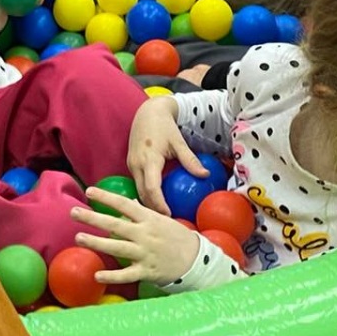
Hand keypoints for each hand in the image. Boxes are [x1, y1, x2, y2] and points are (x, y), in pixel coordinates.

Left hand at [72, 188, 199, 285]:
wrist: (196, 260)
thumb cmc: (176, 237)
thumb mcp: (161, 220)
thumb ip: (142, 212)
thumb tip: (127, 200)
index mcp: (149, 219)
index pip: (125, 204)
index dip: (107, 197)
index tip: (89, 191)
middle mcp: (145, 234)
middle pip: (115, 224)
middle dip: (93, 218)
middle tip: (73, 212)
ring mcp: (145, 253)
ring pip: (117, 247)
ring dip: (97, 242)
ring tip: (78, 237)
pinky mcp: (146, 271)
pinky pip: (126, 274)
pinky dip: (112, 276)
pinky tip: (97, 275)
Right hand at [125, 96, 206, 211]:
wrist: (147, 113)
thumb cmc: (164, 126)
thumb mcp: (179, 142)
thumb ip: (190, 160)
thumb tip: (205, 175)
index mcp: (149, 159)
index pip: (152, 188)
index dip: (159, 204)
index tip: (170, 216)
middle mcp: (136, 164)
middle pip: (143, 193)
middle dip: (153, 209)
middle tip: (168, 222)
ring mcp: (131, 165)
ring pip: (138, 190)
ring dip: (148, 203)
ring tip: (162, 215)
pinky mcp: (131, 164)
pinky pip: (137, 183)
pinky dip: (146, 194)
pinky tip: (156, 201)